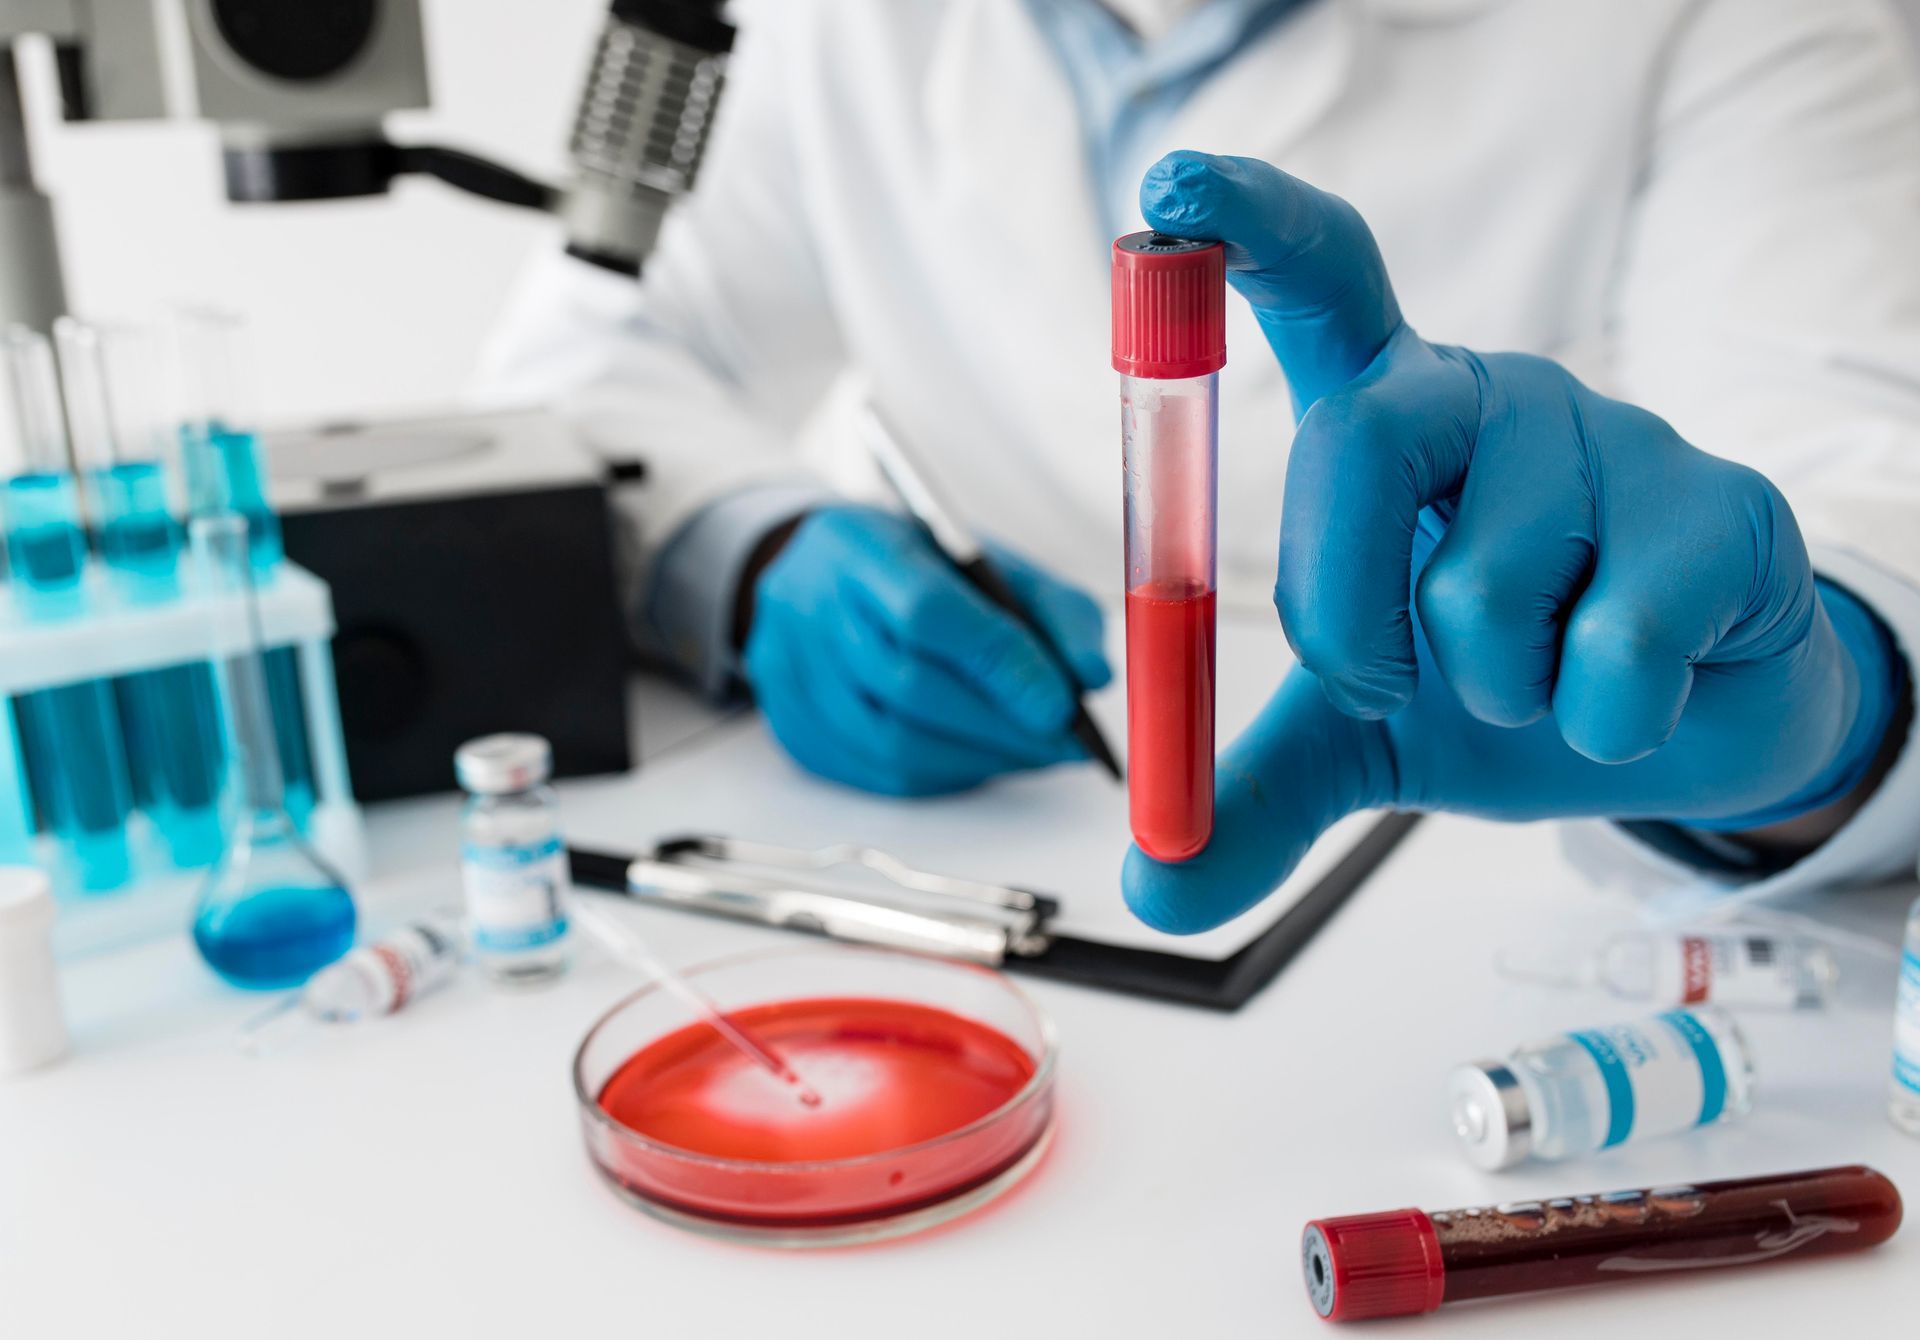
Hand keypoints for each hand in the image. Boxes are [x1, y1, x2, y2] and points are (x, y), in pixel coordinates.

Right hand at [745, 504, 1110, 794]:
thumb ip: (1052, 608)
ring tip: (1034, 753)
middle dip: (1003, 725)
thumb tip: (1092, 676)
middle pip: (911, 687)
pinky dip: (945, 774)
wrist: (822, 576)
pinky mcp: (793, 725)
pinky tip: (982, 758)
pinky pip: (877, 773)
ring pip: (893, 743)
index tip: (1062, 704)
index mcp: (860, 546)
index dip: (999, 663)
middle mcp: (809, 607)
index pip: (927, 611)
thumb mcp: (991, 560)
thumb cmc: (917, 568)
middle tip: (1066, 743)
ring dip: (980, 759)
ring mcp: (791, 672)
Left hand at [1123, 152, 1901, 933]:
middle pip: (1364, 437)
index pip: (1321, 281)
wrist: (1681, 725)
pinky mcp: (1718, 508)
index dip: (1246, 225)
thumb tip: (1150, 884)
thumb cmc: (1505, 681)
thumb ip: (1250, 795)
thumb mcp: (1361, 738)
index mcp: (1389, 418)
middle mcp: (1489, 399)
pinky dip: (1596, 722)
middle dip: (1347, 606)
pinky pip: (1613, 648)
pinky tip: (1628, 697)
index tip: (1166, 191)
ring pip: (1485, 580)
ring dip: (1491, 687)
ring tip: (1540, 676)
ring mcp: (1610, 441)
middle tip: (1398, 677)